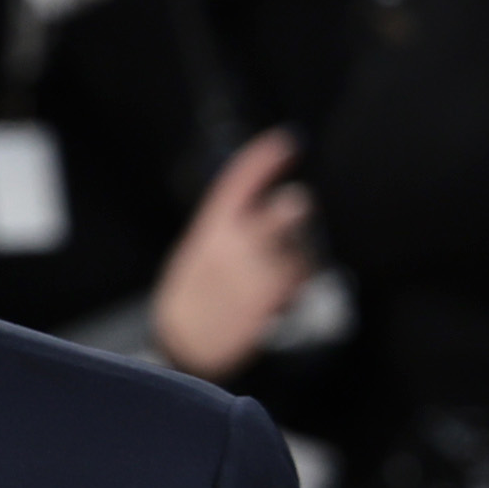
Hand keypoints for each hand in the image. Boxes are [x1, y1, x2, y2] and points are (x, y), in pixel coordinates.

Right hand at [149, 129, 316, 382]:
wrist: (185, 345)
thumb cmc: (191, 298)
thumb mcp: (197, 253)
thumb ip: (227, 227)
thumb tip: (258, 203)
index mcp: (211, 228)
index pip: (241, 180)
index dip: (266, 157)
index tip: (287, 142)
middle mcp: (236, 243)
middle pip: (288, 209)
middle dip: (296, 209)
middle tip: (296, 209)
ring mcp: (258, 269)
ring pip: (302, 244)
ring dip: (300, 250)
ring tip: (281, 265)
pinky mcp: (275, 295)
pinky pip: (304, 274)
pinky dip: (301, 276)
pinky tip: (283, 287)